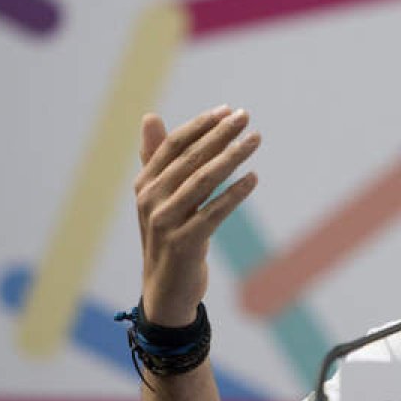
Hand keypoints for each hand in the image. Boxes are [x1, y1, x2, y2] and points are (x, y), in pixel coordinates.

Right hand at [134, 106, 259, 325]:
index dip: (201, 126)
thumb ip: (156, 159)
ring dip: (233, 157)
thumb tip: (150, 117)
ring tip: (255, 140)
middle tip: (246, 117)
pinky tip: (254, 178)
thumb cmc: (168, 236)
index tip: (227, 111)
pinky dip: (236, 193)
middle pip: (191, 159)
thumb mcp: (158, 198)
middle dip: (220, 135)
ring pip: (204, 181)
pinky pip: (215, 212)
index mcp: (144, 184)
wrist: (166, 289)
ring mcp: (165, 222)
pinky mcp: (185, 243)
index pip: (173, 146)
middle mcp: (151, 200)